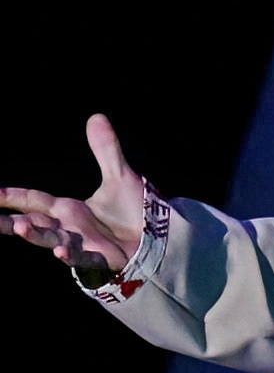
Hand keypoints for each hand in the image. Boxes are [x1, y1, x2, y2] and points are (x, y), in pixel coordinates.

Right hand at [0, 114, 145, 272]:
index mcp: (67, 209)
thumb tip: (97, 116)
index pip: (33, 200)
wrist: (159, 237)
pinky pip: (82, 257)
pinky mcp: (100, 256)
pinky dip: (70, 254)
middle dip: (10, 223)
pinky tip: (59, 251)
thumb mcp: (119, 176)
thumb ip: (106, 150)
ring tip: (20, 227)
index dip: (12, 197)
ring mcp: (82, 243)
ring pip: (52, 239)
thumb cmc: (134, 211)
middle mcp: (69, 226)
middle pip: (33, 223)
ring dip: (36, 235)